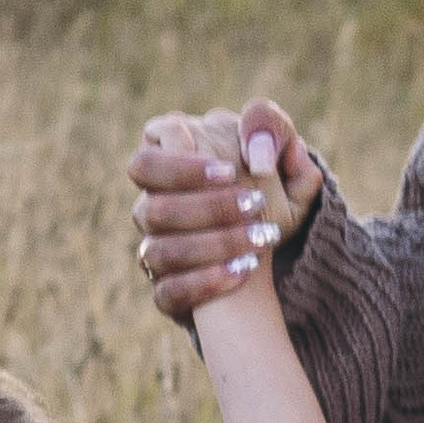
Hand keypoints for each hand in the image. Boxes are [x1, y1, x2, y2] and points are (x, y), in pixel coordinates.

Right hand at [130, 99, 321, 321]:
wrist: (274, 237)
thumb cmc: (266, 181)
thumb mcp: (278, 151)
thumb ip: (270, 128)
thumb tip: (258, 153)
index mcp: (166, 172)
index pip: (145, 164)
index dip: (180, 168)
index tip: (230, 171)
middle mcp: (152, 210)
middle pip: (153, 209)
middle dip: (206, 208)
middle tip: (255, 204)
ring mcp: (155, 253)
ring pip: (159, 252)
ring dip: (214, 245)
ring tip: (259, 239)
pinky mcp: (169, 292)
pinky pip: (169, 293)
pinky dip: (205, 283)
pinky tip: (242, 272)